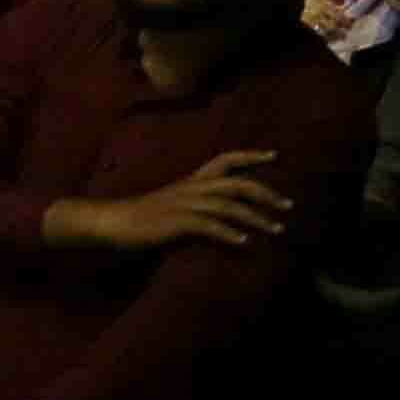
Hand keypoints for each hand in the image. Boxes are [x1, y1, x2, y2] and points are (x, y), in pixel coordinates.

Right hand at [83, 149, 295, 251]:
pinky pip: (209, 226)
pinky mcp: (177, 222)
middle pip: (236, 183)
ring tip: (276, 229)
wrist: (111, 222)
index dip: (250, 156)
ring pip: (229, 205)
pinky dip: (229, 234)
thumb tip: (220, 216)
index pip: (225, 160)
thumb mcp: (173, 204)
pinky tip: (244, 243)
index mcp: (191, 181)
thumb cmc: (141, 217)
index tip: (274, 156)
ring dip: (256, 218)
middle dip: (265, 193)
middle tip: (287, 205)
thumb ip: (196, 205)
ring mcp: (185, 204)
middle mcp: (192, 188)